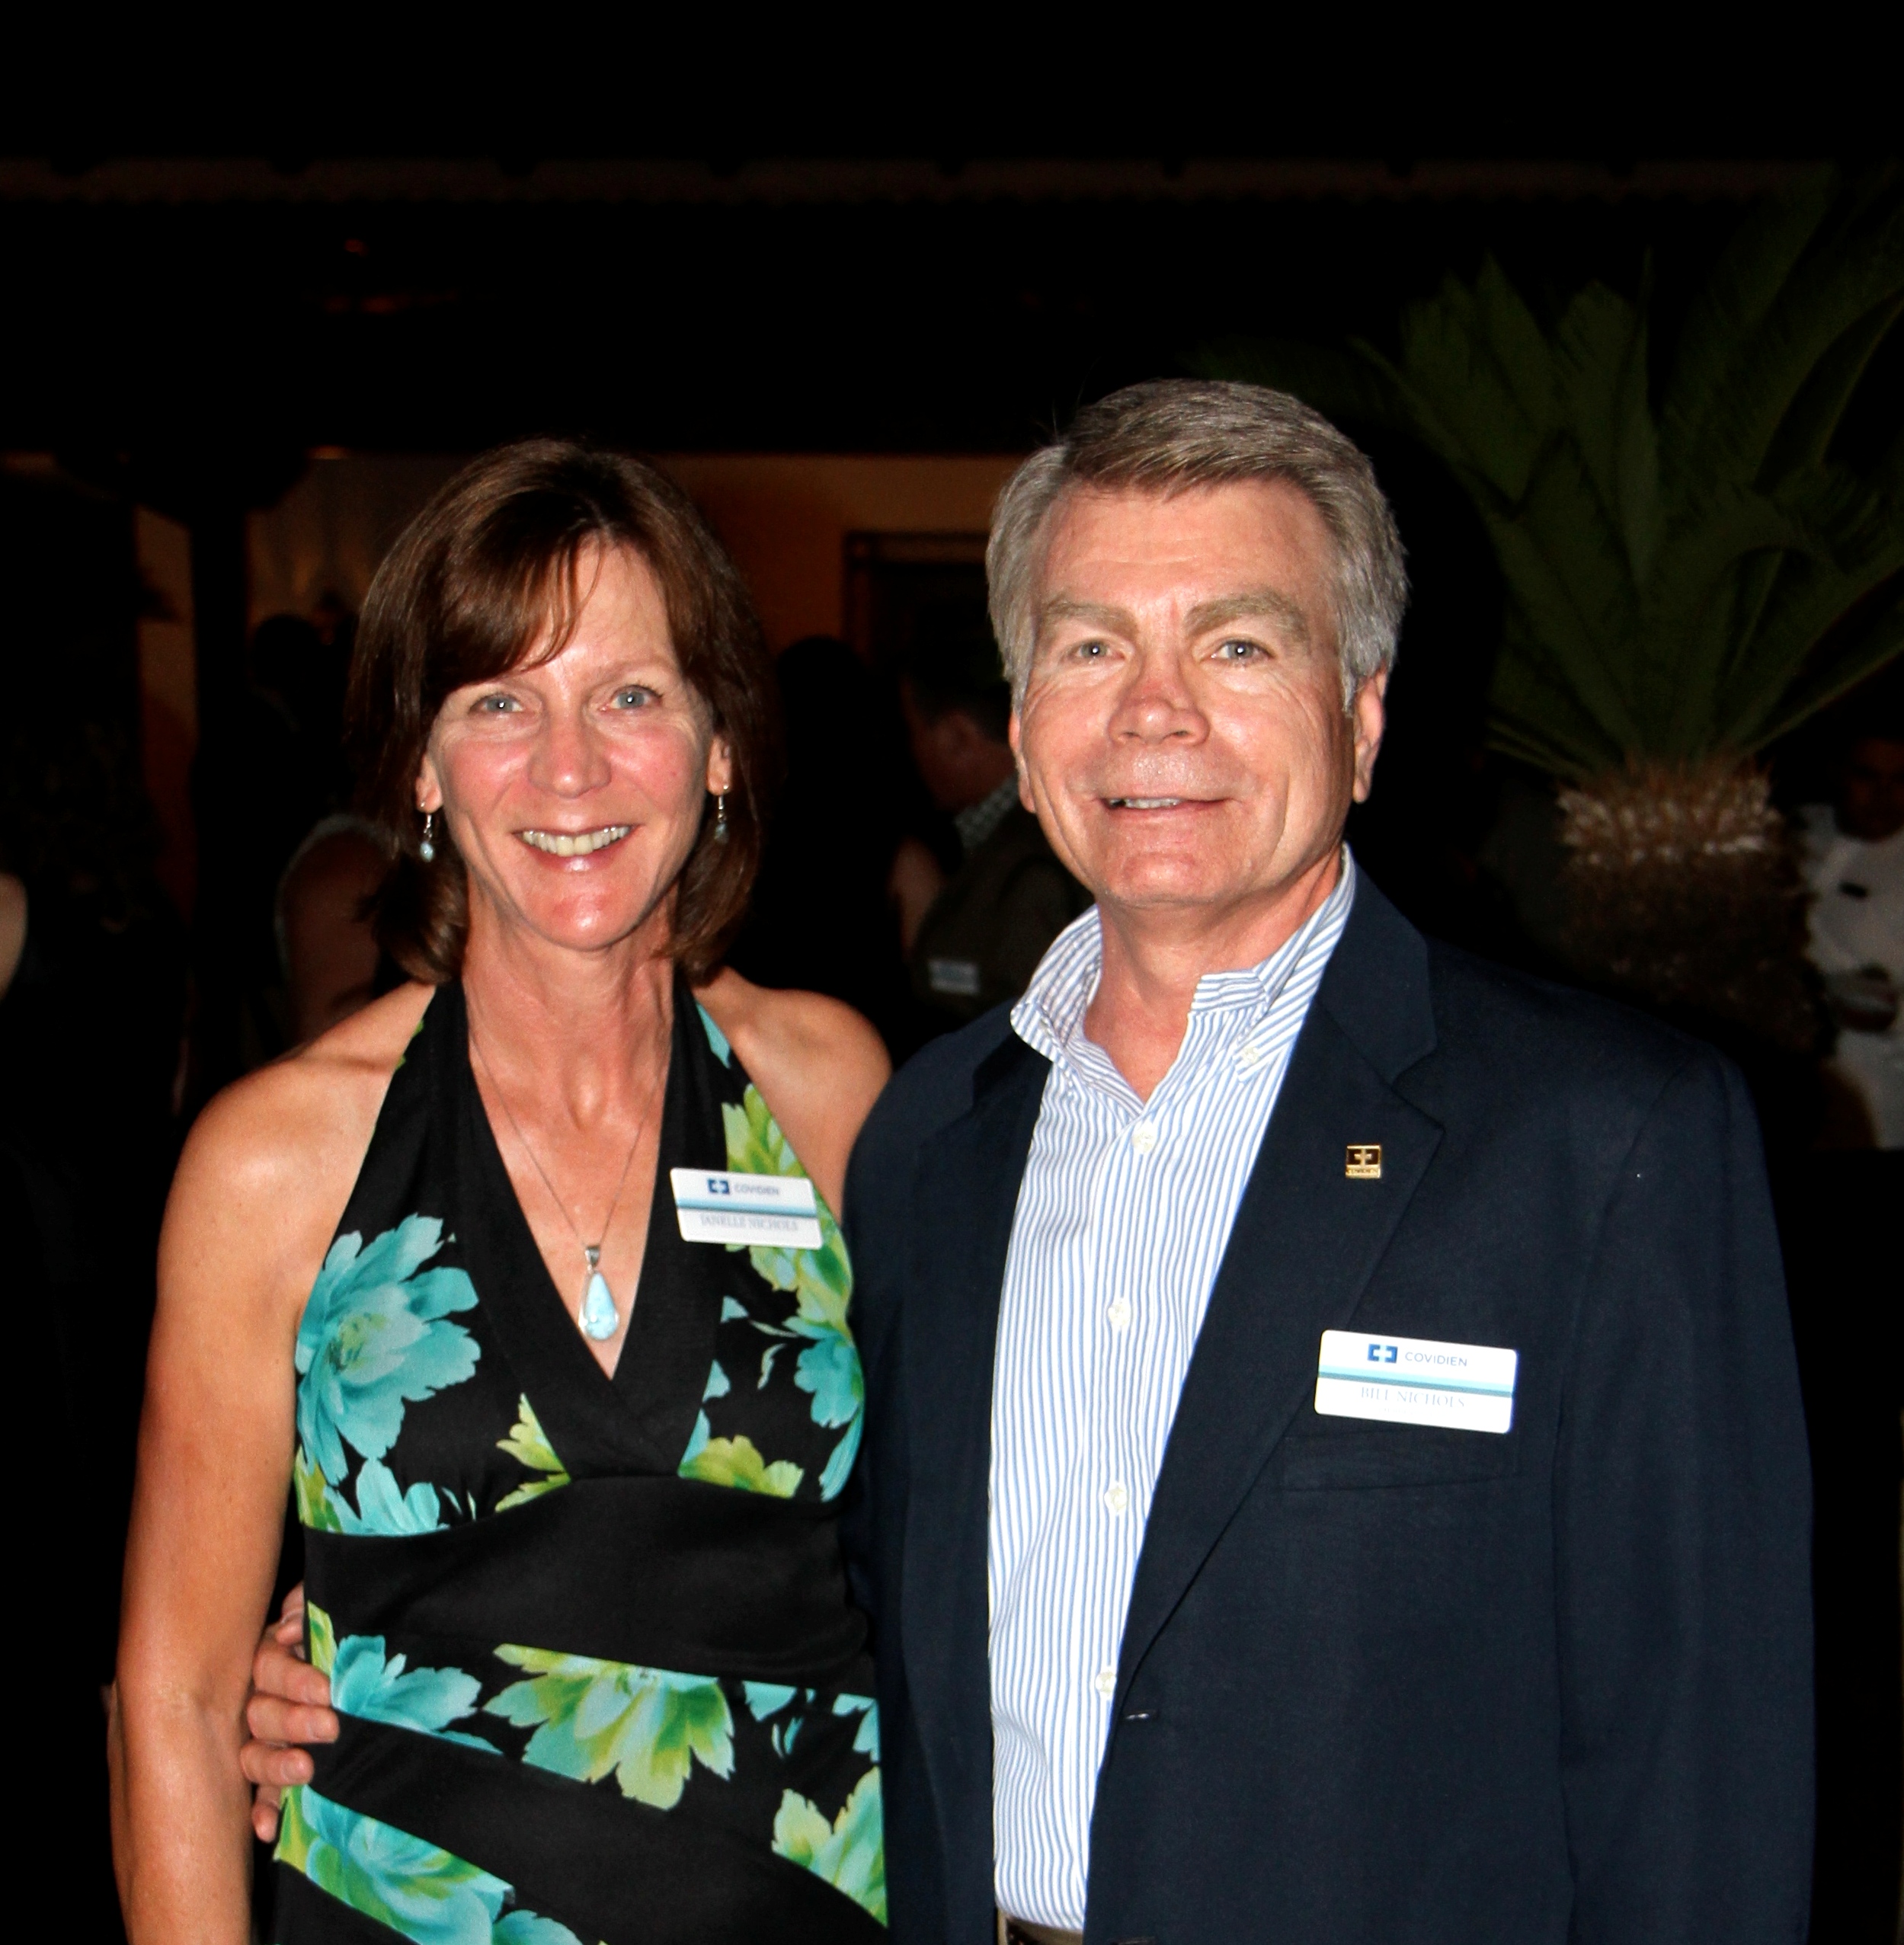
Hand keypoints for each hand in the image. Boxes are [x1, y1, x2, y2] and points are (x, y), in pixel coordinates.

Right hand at [239, 1585, 337, 1842]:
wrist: (377, 1659)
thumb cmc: (350, 1630)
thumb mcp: (331, 1610)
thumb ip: (306, 1609)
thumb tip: (290, 1628)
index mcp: (273, 1657)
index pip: (268, 1668)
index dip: (294, 1679)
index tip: (327, 1690)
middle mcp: (264, 1699)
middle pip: (261, 1713)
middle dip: (295, 1721)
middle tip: (331, 1726)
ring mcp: (268, 1739)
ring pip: (255, 1755)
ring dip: (277, 1765)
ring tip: (306, 1770)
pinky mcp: (279, 1772)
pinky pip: (262, 1794)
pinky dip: (264, 1810)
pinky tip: (268, 1828)